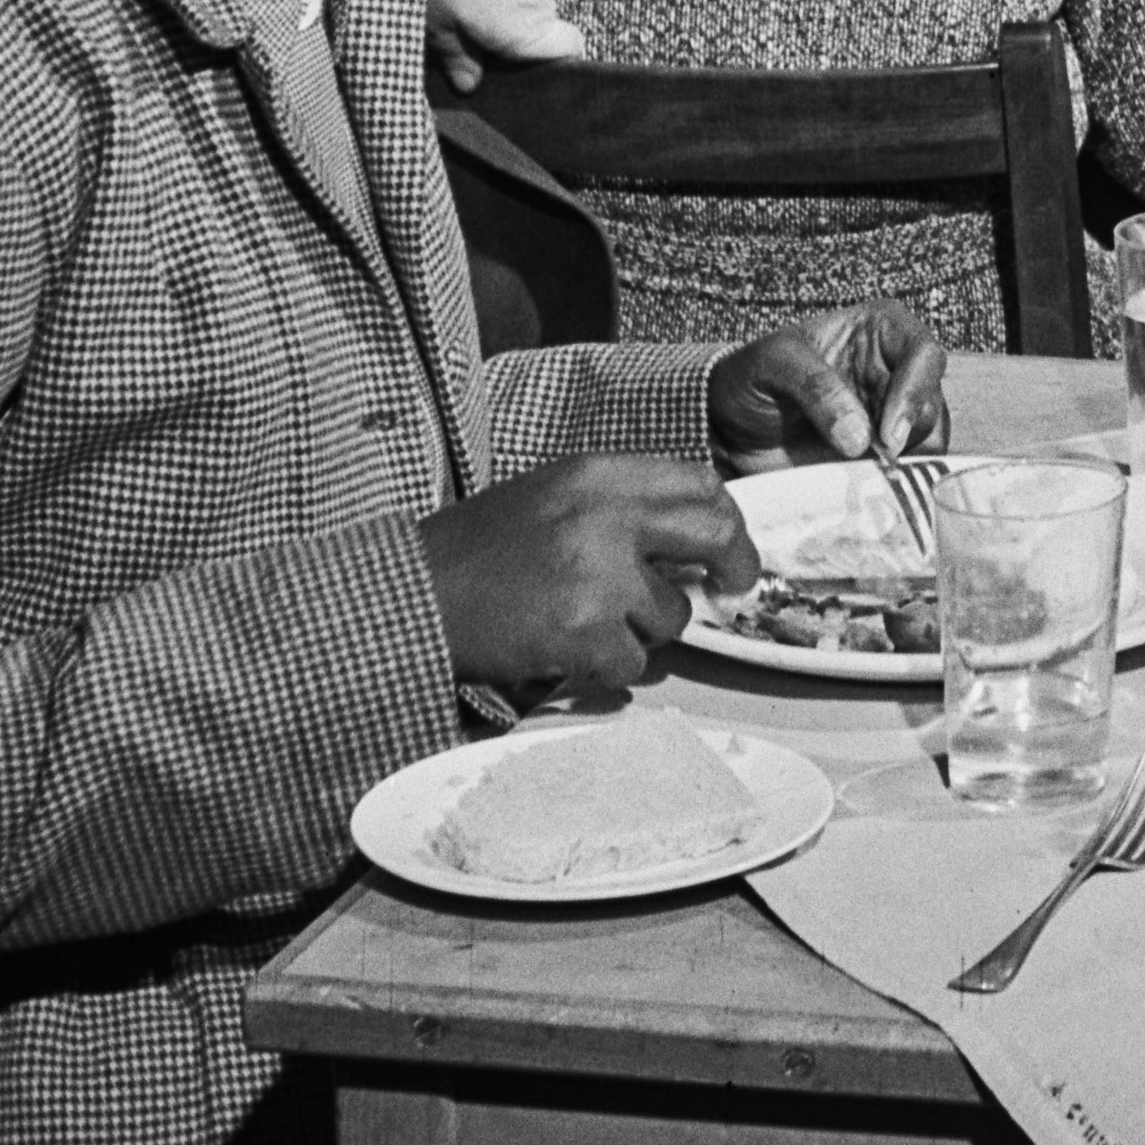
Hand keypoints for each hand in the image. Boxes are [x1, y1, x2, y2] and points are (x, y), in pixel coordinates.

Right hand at [417, 453, 751, 700]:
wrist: (412, 595)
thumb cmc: (477, 553)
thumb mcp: (553, 500)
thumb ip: (621, 510)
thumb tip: (693, 545)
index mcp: (598, 475)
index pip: (699, 482)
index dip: (727, 518)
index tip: (731, 546)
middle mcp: (606, 515)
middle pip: (714, 533)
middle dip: (732, 566)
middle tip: (729, 590)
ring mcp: (597, 574)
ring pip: (670, 616)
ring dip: (641, 631)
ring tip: (584, 623)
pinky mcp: (583, 630)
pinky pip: (631, 663)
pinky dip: (604, 669)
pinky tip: (564, 651)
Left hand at [419, 0, 587, 94]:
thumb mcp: (436, 26)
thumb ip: (457, 58)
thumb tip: (469, 85)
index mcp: (524, 33)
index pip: (567, 49)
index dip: (551, 55)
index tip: (519, 57)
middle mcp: (542, 1)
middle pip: (539, 21)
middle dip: (510, 23)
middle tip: (467, 19)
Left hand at [705, 300, 945, 466]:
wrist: (725, 429)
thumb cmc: (748, 379)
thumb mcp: (771, 364)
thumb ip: (816, 387)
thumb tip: (859, 437)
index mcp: (879, 332)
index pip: (924, 354)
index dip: (915, 391)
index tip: (887, 433)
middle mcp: (895, 373)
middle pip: (932, 403)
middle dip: (909, 434)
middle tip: (878, 459)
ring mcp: (891, 419)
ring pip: (929, 442)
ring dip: (906, 463)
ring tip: (868, 475)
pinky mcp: (881, 460)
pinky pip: (909, 473)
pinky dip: (896, 485)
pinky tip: (867, 488)